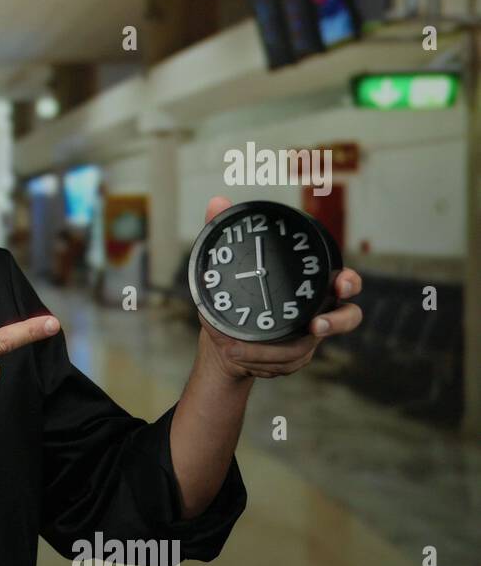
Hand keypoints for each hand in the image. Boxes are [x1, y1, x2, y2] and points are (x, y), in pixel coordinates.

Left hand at [197, 196, 363, 379]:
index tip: (340, 282)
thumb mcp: (224, 264)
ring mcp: (308, 339)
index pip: (345, 281)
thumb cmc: (234, 291)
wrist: (223, 337)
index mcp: (311, 285)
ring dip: (277, 350)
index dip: (349, 283)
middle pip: (347, 317)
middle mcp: (317, 311)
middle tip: (315, 325)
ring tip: (243, 347)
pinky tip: (239, 354)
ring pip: (306, 348)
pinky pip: (284, 364)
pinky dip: (260, 360)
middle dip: (337, 322)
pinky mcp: (292, 360)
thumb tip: (217, 201)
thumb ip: (223, 231)